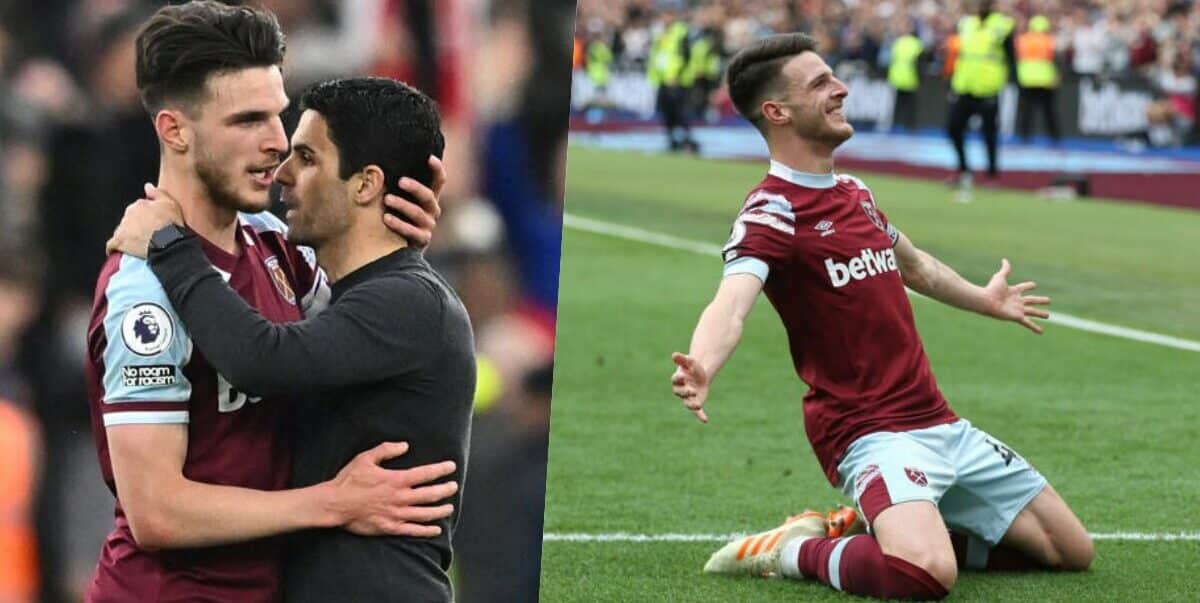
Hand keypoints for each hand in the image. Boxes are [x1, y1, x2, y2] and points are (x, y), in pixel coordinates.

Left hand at [105, 183, 184, 256]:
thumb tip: (147, 186)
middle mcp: (128, 214)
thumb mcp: (170, 203)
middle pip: (130, 220)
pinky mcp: (118, 242)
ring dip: (128, 236)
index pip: (139, 208)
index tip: (153, 222)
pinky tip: (119, 251)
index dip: (147, 216)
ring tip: (138, 245)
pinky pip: (112, 245)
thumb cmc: (170, 223)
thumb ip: (157, 193)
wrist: (167, 242)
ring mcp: (122, 228)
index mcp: (139, 205)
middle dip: (136, 226)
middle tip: (148, 234)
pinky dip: (114, 248)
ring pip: (121, 231)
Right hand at [326, 441, 457, 536]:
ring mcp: (396, 514)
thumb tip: (405, 445)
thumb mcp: (365, 458)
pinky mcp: (390, 527)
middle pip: (430, 494)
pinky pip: (412, 530)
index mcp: (396, 480)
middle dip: (445, 490)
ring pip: (425, 513)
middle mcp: (400, 498)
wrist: (335, 504)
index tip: (451, 466)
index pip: (425, 474)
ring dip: (440, 510)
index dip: (441, 469)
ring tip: (449, 508)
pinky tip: (436, 529)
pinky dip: (426, 530)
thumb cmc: (349, 480)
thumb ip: (386, 450)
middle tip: (454, 487)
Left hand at [382, 155, 445, 247]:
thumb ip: (394, 184)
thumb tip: (373, 166)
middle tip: (401, 181)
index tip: (430, 158)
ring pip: (418, 213)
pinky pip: (412, 231)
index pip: (439, 180)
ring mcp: (428, 225)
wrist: (396, 245)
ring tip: (387, 199)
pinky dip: (399, 224)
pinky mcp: (422, 239)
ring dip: (402, 204)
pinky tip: (386, 218)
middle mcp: (432, 210)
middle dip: (415, 187)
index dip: (437, 169)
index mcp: (429, 197)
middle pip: (428, 196)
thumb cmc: (394, 213)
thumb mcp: (398, 197)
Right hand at [671, 352, 709, 422]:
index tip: (682, 376)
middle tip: (692, 391)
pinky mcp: (695, 402)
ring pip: (687, 403)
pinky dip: (700, 416)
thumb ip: (682, 359)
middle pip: (680, 393)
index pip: (676, 380)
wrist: (699, 375)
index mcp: (678, 379)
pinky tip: (705, 420)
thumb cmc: (692, 367)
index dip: (678, 378)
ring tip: (698, 405)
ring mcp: (688, 397)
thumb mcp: (689, 361)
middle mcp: (681, 390)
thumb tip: (674, 354)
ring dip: (692, 404)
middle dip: (685, 392)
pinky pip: (696, 411)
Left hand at [984, 258, 1049, 333]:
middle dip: (1040, 300)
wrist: (987, 301)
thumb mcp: (1000, 277)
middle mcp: (1016, 301)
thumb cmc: (992, 289)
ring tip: (1048, 315)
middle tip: (1049, 300)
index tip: (1034, 285)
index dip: (1028, 286)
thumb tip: (1004, 259)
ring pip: (1033, 311)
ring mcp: (1018, 309)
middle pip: (1031, 300)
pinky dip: (1035, 328)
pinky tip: (1041, 332)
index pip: (1023, 288)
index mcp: (1013, 291)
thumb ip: (1005, 269)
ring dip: (1040, 314)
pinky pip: (1028, 323)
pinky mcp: (1017, 317)